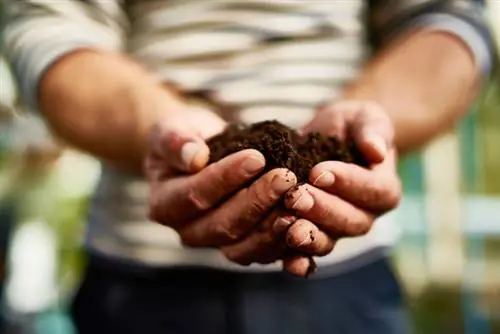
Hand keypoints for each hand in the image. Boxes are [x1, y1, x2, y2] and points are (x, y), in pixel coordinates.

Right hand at [145, 108, 299, 265]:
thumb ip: (175, 141)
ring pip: (245, 247)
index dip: (226, 178)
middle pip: (223, 226)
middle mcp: (188, 232)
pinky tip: (306, 222)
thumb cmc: (186, 139)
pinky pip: (263, 253)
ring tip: (299, 200)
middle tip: (286, 178)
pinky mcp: (242, 247)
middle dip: (257, 201)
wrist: (203, 154)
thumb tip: (194, 157)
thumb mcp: (172, 129)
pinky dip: (285, 242)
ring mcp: (216, 244)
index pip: (196, 196)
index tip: (256, 158)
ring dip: (274, 225)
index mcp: (165, 205)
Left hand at [280, 101, 401, 275]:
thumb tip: (377, 152)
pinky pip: (307, 256)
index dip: (347, 183)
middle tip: (296, 196)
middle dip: (322, 209)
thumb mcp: (363, 116)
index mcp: (383, 189)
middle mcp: (364, 216)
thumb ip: (372, 129)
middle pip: (351, 222)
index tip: (319, 171)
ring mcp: (337, 231)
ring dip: (308, 236)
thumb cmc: (348, 126)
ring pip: (328, 241)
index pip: (373, 191)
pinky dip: (297, 261)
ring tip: (287, 224)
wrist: (323, 140)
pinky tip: (285, 261)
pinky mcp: (311, 237)